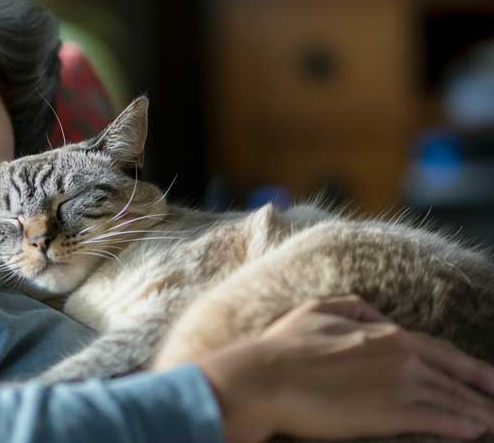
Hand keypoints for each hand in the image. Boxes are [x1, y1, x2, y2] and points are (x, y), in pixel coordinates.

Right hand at [194, 295, 493, 442]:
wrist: (266, 377)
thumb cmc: (284, 345)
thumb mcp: (316, 310)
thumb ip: (351, 306)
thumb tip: (376, 314)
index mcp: (383, 331)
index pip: (438, 349)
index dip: (466, 364)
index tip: (487, 375)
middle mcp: (399, 354)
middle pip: (454, 374)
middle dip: (481, 388)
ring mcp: (399, 383)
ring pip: (452, 398)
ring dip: (478, 410)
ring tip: (493, 421)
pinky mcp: (393, 412)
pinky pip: (441, 419)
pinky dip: (462, 424)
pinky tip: (475, 430)